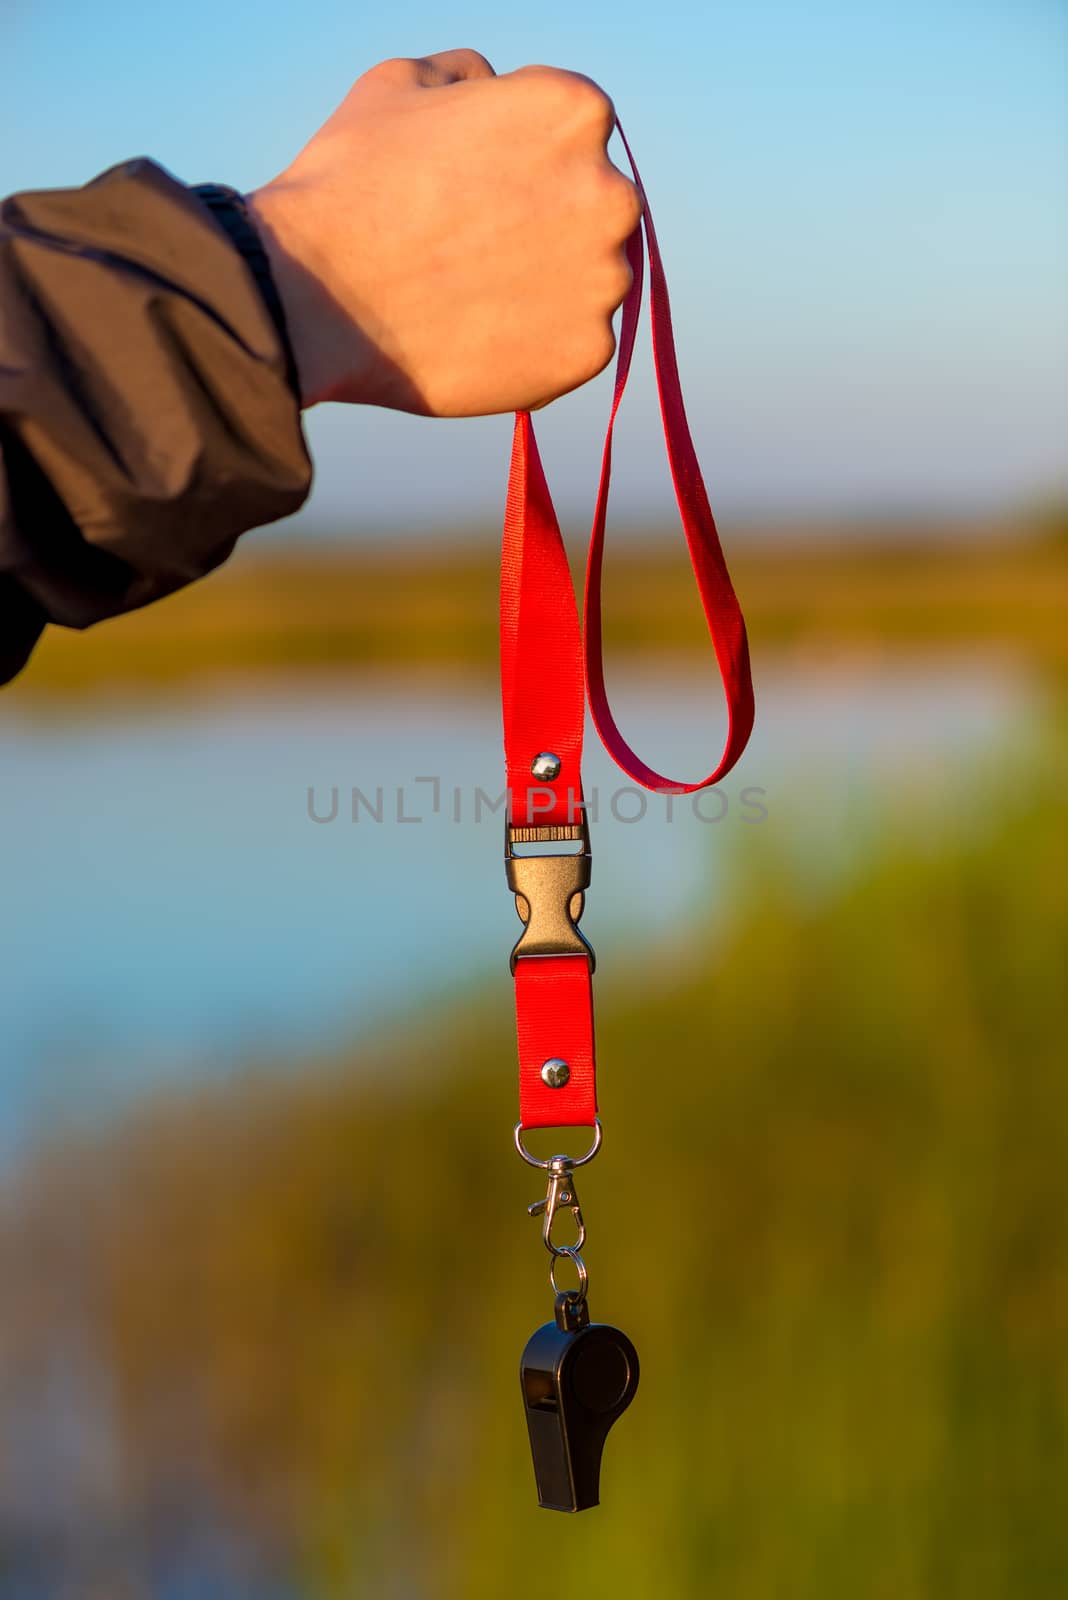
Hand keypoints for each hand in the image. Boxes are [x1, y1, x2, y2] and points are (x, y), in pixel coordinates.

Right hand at [246, 50, 641, 414]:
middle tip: (470, 247)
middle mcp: (609, 194)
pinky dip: (533, 344)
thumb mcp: (401, 83)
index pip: (575, 133)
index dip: (521, 157)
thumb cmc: (348, 183)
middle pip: (592, 208)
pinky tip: (473, 335)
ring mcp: (602, 281)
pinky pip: (572, 344)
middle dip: (544, 223)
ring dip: (542, 286)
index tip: (475, 184)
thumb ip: (468, 76)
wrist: (313, 297)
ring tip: (466, 295)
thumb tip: (493, 86)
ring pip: (587, 280)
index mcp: (575, 112)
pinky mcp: (585, 352)